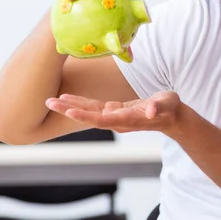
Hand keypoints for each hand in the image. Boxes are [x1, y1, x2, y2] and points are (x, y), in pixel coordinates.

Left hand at [45, 90, 183, 134]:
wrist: (170, 117)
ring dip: (69, 107)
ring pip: (87, 112)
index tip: (69, 112)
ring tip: (51, 101)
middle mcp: (117, 120)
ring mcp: (113, 116)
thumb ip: (158, 106)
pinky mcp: (113, 110)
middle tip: (49, 103)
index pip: (102, 119)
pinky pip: (92, 108)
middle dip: (69, 110)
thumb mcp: (167, 104)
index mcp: (127, 119)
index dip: (86, 116)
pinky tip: (66, 99)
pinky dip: (78, 103)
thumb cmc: (169, 108)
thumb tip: (150, 110)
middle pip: (89, 117)